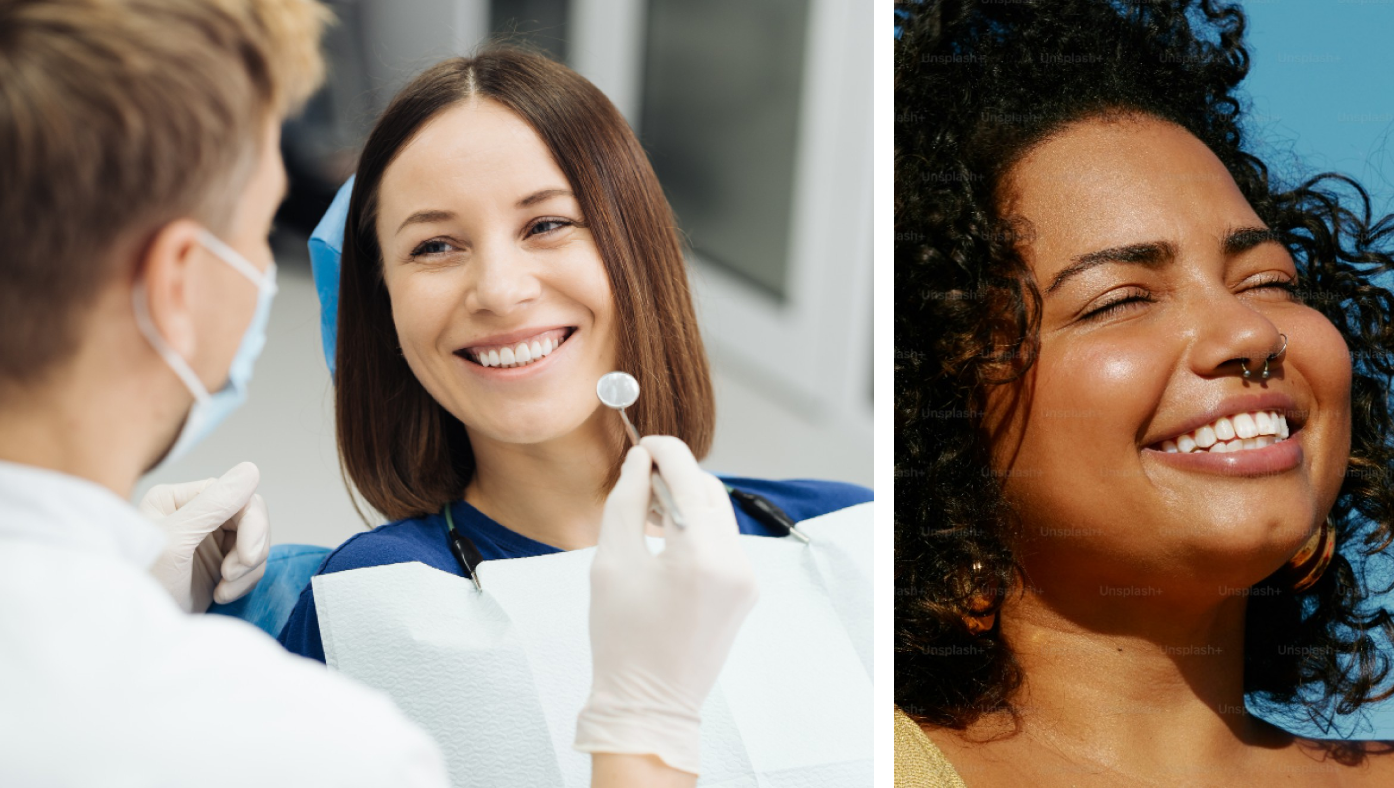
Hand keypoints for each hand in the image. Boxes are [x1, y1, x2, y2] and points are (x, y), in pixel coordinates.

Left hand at [139, 461, 269, 613]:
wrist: (134, 635)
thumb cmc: (142, 586)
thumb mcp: (176, 542)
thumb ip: (213, 504)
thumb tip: (251, 469)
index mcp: (178, 500)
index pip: (237, 496)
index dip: (252, 524)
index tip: (247, 557)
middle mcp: (195, 515)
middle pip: (251, 518)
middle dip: (251, 550)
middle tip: (233, 576)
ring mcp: (207, 541)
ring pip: (256, 542)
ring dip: (248, 570)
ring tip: (223, 590)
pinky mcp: (217, 566)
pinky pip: (252, 564)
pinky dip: (245, 582)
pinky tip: (221, 595)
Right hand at [575, 436, 758, 775]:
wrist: (648, 703)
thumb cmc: (621, 639)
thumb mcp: (611, 562)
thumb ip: (626, 502)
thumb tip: (640, 461)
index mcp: (700, 555)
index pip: (688, 475)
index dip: (663, 450)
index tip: (642, 444)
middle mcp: (735, 562)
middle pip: (709, 490)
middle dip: (675, 477)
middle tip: (637, 482)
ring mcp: (746, 579)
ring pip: (719, 514)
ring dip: (687, 503)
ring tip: (648, 516)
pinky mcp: (746, 591)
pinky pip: (724, 542)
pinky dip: (698, 531)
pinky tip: (668, 543)